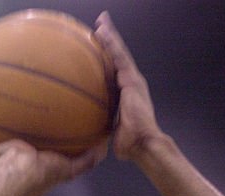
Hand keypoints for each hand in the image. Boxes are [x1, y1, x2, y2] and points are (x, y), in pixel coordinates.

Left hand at [0, 139, 106, 195]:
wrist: (13, 173)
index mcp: (25, 179)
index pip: (34, 171)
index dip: (37, 163)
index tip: (37, 153)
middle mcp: (43, 179)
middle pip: (55, 166)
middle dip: (61, 157)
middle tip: (68, 144)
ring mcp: (56, 175)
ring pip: (72, 165)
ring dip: (81, 156)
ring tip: (91, 143)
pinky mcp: (66, 170)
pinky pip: (85, 162)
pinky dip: (94, 155)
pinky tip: (101, 145)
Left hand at [94, 11, 164, 161]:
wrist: (142, 144)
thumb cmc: (127, 142)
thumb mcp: (108, 129)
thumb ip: (98, 122)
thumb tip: (81, 128)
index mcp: (123, 93)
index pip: (112, 71)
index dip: (105, 58)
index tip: (95, 47)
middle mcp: (129, 82)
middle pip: (116, 57)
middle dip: (108, 41)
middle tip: (99, 26)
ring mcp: (132, 79)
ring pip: (119, 53)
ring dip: (110, 36)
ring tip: (101, 22)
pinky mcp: (132, 80)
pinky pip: (119, 57)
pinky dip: (112, 43)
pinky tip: (102, 32)